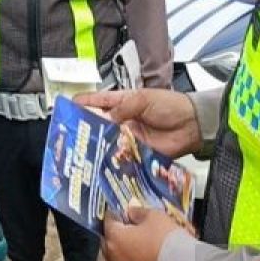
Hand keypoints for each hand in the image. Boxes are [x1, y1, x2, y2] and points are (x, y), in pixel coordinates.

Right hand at [75, 89, 201, 156]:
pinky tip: (105, 161)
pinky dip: (114, 159)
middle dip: (86, 129)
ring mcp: (128, 137)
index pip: (97, 102)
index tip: (66, 109)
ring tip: (85, 149)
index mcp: (122, 103)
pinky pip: (122, 157)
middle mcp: (122, 120)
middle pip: (98, 125)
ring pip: (108, 142)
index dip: (82, 105)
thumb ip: (123, 109)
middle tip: (72, 135)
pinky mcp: (137, 153)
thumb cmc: (170, 105)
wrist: (192, 124)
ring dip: (99, 145)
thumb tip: (105, 119)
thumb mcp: (144, 99)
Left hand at [98, 206, 183, 260]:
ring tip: (125, 251)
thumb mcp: (156, 218)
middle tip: (125, 231)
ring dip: (111, 255)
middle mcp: (110, 259)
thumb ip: (139, 212)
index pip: (108, 220)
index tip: (122, 212)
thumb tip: (131, 211)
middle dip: (112, 235)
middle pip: (104, 242)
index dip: (116, 214)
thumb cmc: (168, 244)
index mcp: (114, 237)